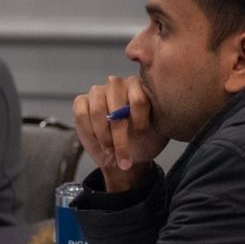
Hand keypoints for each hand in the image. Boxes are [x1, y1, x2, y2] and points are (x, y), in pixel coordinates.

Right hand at [73, 75, 166, 193]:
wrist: (124, 158)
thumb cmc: (143, 143)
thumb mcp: (158, 133)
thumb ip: (160, 119)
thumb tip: (162, 109)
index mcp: (139, 87)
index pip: (138, 98)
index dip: (139, 120)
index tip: (142, 134)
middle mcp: (118, 84)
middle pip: (116, 105)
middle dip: (119, 134)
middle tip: (124, 153)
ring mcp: (98, 91)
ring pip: (97, 110)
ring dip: (104, 135)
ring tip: (111, 150)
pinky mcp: (81, 102)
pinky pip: (82, 113)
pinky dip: (90, 131)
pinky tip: (99, 142)